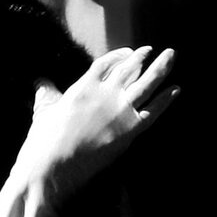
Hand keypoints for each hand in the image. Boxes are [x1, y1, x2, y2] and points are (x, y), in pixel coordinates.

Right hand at [13, 47, 178, 216]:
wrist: (52, 167)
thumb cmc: (43, 141)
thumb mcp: (44, 110)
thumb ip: (46, 92)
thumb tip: (40, 82)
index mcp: (84, 86)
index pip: (106, 63)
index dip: (119, 55)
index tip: (129, 52)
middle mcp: (105, 94)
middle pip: (129, 68)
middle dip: (142, 57)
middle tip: (153, 49)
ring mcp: (119, 111)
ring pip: (146, 84)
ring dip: (160, 68)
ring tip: (171, 55)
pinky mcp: (129, 131)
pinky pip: (153, 111)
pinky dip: (165, 100)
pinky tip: (176, 89)